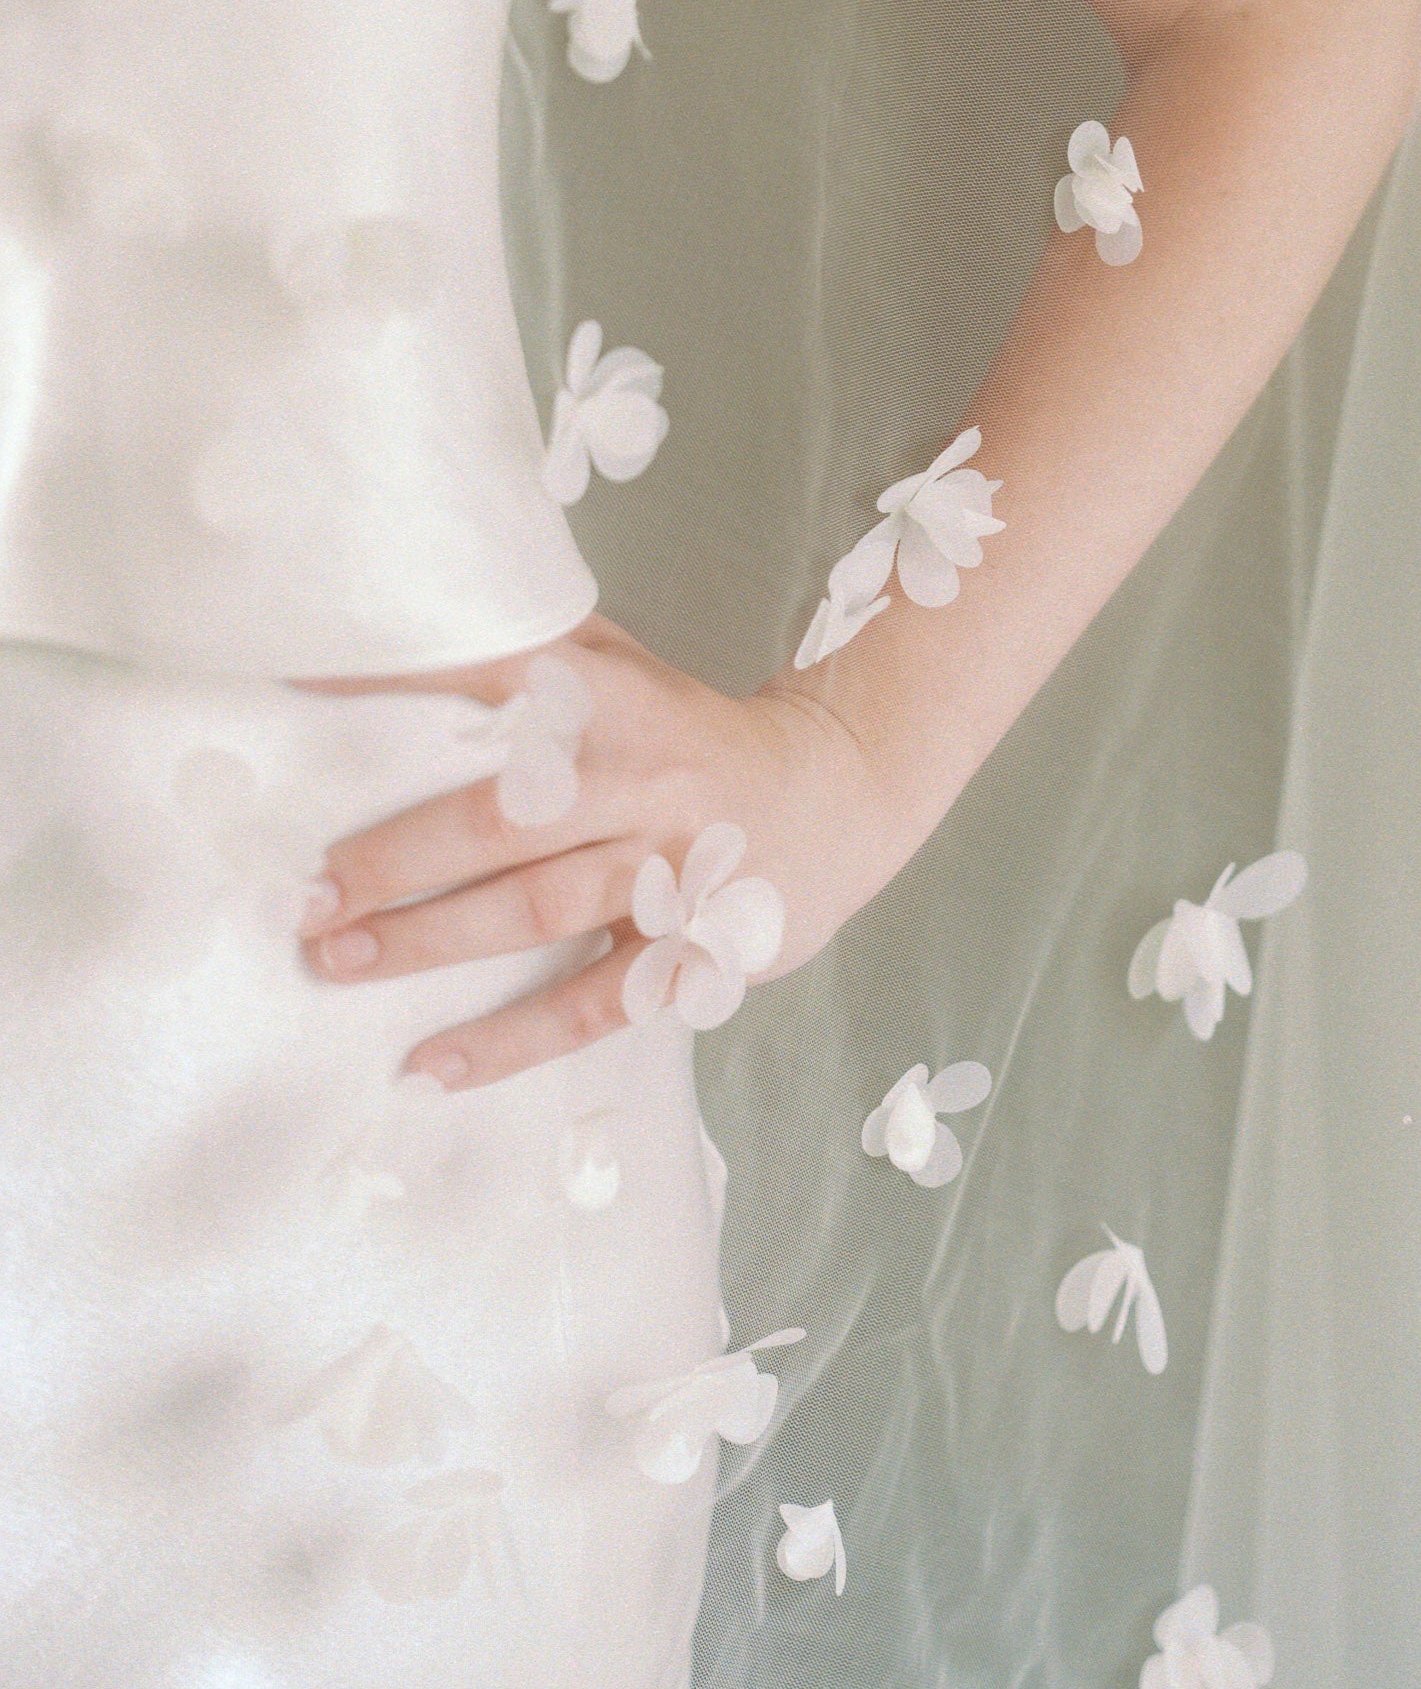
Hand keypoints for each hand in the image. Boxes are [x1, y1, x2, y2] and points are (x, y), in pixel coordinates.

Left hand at [296, 614, 890, 1091]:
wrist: (843, 792)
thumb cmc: (695, 732)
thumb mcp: (631, 671)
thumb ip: (538, 652)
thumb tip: (415, 624)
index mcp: (622, 703)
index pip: (505, 679)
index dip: (411, 681)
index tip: (309, 683)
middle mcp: (646, 785)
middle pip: (509, 818)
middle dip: (401, 856)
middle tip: (311, 892)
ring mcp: (672, 874)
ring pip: (539, 910)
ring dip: (433, 942)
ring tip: (338, 961)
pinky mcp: (693, 952)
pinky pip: (592, 1006)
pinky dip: (510, 1041)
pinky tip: (430, 1064)